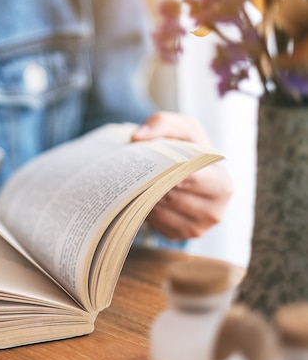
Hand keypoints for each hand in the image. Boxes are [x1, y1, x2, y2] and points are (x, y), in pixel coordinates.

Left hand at [131, 111, 233, 239]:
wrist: (185, 170)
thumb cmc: (187, 148)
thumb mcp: (180, 126)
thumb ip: (162, 123)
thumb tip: (138, 137)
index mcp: (223, 184)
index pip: (191, 180)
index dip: (167, 171)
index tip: (149, 162)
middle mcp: (215, 211)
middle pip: (173, 198)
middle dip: (152, 183)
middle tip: (135, 170)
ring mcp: (197, 229)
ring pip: (161, 212)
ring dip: (145, 197)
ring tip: (137, 181)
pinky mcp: (178, 236)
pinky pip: (155, 224)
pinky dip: (145, 209)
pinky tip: (142, 195)